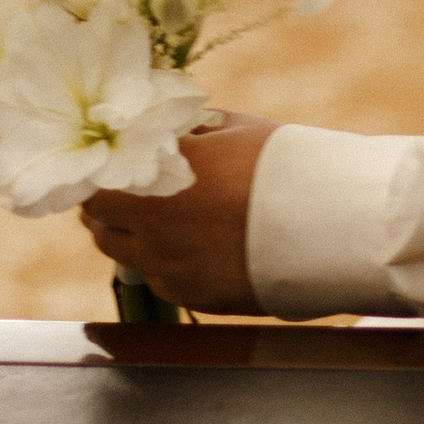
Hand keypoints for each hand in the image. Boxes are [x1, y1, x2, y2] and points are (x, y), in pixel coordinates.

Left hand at [79, 112, 281, 315]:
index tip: (104, 169)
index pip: (96, 179)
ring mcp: (169, 263)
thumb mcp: (234, 129)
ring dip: (123, 236)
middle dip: (101, 207)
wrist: (327, 225)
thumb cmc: (284, 166)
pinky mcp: (191, 294)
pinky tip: (179, 250)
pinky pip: (156, 279)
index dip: (96, 175)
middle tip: (113, 197)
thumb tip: (173, 128)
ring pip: (119, 254)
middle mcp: (153, 222)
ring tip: (141, 223)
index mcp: (158, 174)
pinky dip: (159, 264)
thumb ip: (193, 129)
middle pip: (97, 219)